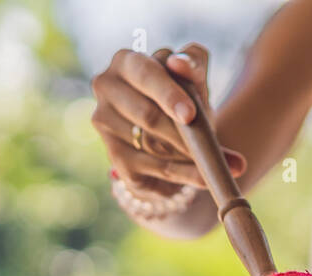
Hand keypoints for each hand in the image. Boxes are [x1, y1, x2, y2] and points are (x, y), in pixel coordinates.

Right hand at [91, 43, 246, 200]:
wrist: (174, 138)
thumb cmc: (183, 98)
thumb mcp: (194, 80)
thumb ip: (194, 63)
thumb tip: (181, 62)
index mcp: (126, 61)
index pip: (146, 74)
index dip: (169, 95)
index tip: (189, 115)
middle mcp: (106, 87)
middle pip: (146, 115)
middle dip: (179, 133)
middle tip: (204, 146)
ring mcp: (105, 122)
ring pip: (152, 145)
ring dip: (184, 154)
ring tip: (207, 158)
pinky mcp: (115, 156)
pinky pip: (156, 168)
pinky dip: (184, 174)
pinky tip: (204, 178)